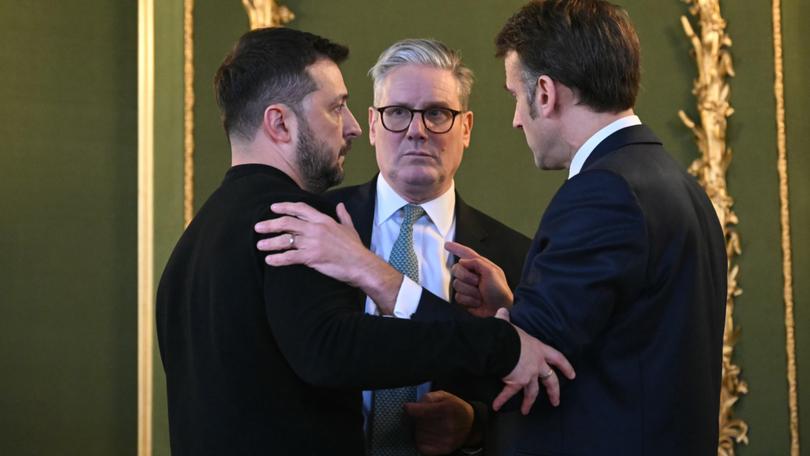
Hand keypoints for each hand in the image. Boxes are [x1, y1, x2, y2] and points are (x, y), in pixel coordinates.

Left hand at [254, 202, 401, 311]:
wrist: (360, 264)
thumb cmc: (355, 248)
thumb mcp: (349, 228)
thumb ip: (343, 216)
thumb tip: (341, 205)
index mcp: (323, 220)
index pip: (300, 208)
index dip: (285, 207)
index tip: (273, 208)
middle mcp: (315, 229)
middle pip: (287, 222)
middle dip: (270, 224)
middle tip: (258, 227)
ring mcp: (312, 243)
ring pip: (285, 240)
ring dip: (270, 242)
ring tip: (260, 245)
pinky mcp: (311, 257)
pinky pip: (290, 257)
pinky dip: (278, 259)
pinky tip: (269, 261)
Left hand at [404, 391, 475, 454]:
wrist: (471, 425)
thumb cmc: (456, 408)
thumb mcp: (445, 396)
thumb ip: (429, 397)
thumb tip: (412, 406)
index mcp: (447, 409)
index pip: (422, 411)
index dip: (411, 409)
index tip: (407, 407)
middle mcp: (448, 426)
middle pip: (418, 423)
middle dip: (416, 418)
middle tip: (421, 415)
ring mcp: (446, 439)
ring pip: (418, 434)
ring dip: (418, 429)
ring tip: (427, 424)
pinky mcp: (443, 449)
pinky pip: (421, 445)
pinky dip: (420, 439)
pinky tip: (427, 434)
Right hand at [445, 241, 513, 316]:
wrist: (500, 309)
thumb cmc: (500, 291)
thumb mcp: (492, 272)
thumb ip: (477, 262)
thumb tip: (462, 261)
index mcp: (480, 265)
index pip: (466, 253)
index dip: (456, 248)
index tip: (447, 245)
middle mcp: (472, 274)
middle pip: (456, 269)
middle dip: (466, 277)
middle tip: (478, 282)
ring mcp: (467, 287)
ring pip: (456, 284)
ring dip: (470, 291)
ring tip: (480, 294)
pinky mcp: (464, 298)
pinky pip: (458, 297)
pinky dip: (469, 300)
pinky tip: (477, 302)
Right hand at [494, 308, 574, 414]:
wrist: (502, 344)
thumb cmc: (509, 333)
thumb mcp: (510, 325)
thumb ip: (507, 319)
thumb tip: (502, 311)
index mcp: (539, 349)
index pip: (558, 358)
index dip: (566, 367)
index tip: (572, 376)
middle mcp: (537, 364)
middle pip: (550, 380)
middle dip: (554, 392)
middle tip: (556, 402)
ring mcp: (528, 375)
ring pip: (532, 392)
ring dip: (529, 402)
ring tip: (526, 411)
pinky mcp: (516, 382)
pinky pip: (508, 393)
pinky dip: (501, 399)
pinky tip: (496, 406)